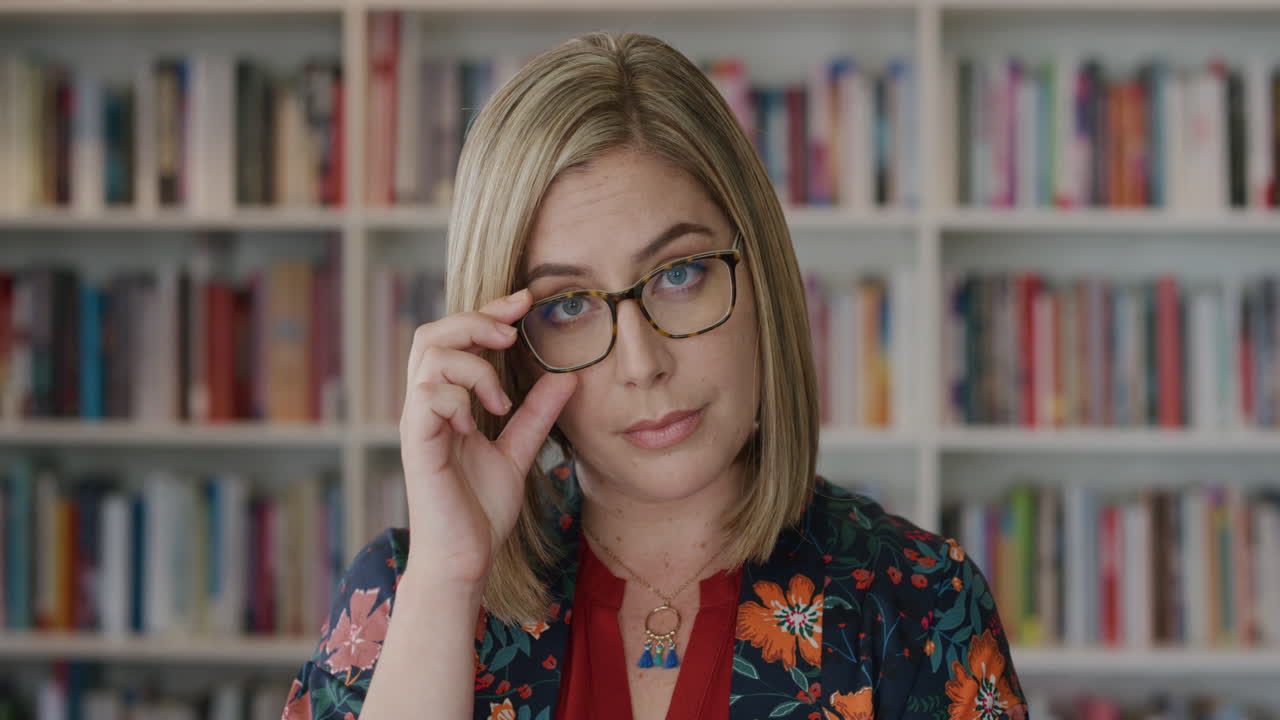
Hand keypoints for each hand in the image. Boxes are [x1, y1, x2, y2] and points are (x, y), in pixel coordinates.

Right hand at [398, 288, 577, 587]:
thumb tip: (567, 378)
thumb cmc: (481, 511)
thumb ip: (536, 414)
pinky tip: (478, 422)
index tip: (526, 301)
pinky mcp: (417, 445)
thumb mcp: (518, 452)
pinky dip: (458, 398)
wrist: (465, 561)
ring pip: (430, 357)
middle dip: (474, 321)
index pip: (455, 339)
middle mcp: (426, 406)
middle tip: (510, 334)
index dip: (487, 313)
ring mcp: (418, 424)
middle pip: (432, 334)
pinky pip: (428, 396)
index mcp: (446, 403)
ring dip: (473, 366)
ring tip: (500, 401)